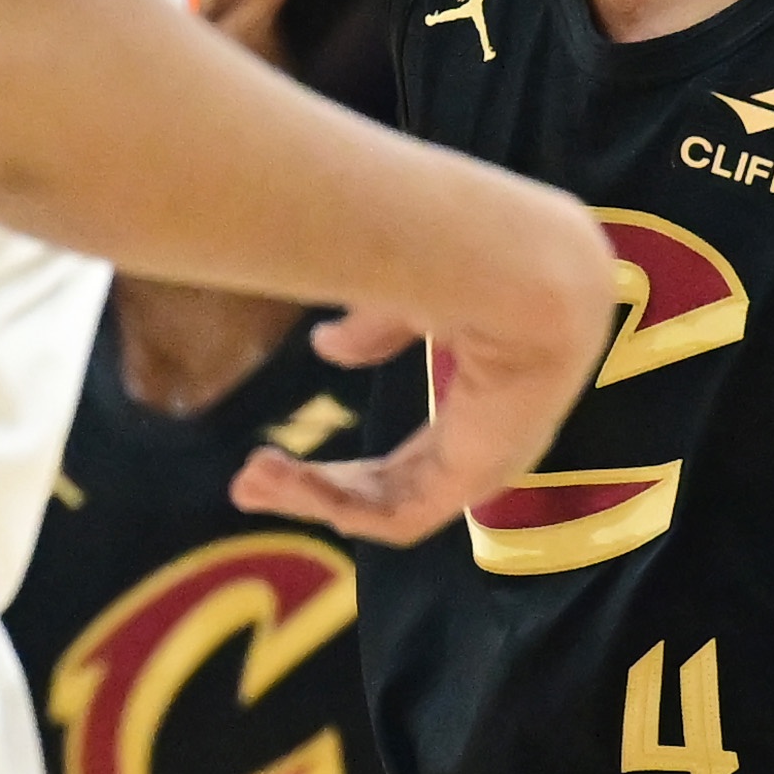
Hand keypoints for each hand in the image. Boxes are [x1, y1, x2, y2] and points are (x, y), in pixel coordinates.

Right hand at [231, 192, 619, 548]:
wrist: (524, 265)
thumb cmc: (481, 256)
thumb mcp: (411, 295)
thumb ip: (375, 329)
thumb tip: (324, 344)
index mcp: (486, 403)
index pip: (416, 457)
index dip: (349, 466)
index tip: (276, 455)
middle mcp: (489, 443)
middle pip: (396, 488)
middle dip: (320, 489)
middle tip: (248, 479)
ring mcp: (485, 465)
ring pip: (389, 505)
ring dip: (315, 496)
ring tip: (249, 479)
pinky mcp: (474, 478)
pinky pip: (399, 517)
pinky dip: (337, 504)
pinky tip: (285, 482)